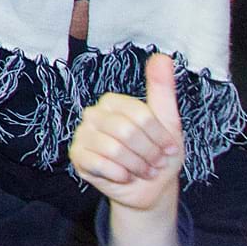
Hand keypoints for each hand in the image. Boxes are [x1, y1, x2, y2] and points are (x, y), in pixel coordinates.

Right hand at [71, 55, 184, 218]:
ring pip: (114, 149)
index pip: (140, 115)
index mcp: (113, 103)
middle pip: (126, 132)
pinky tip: (124, 176)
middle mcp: (94, 114)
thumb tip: (163, 56)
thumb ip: (162, 89)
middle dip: (148, 154)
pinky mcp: (77, 156)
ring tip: (141, 171)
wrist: (149, 189)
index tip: (168, 148)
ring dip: (136, 167)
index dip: (159, 136)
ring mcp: (83, 135)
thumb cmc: (159, 155)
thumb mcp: (169, 123)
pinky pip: (100, 164)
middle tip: (154, 163)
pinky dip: (120, 175)